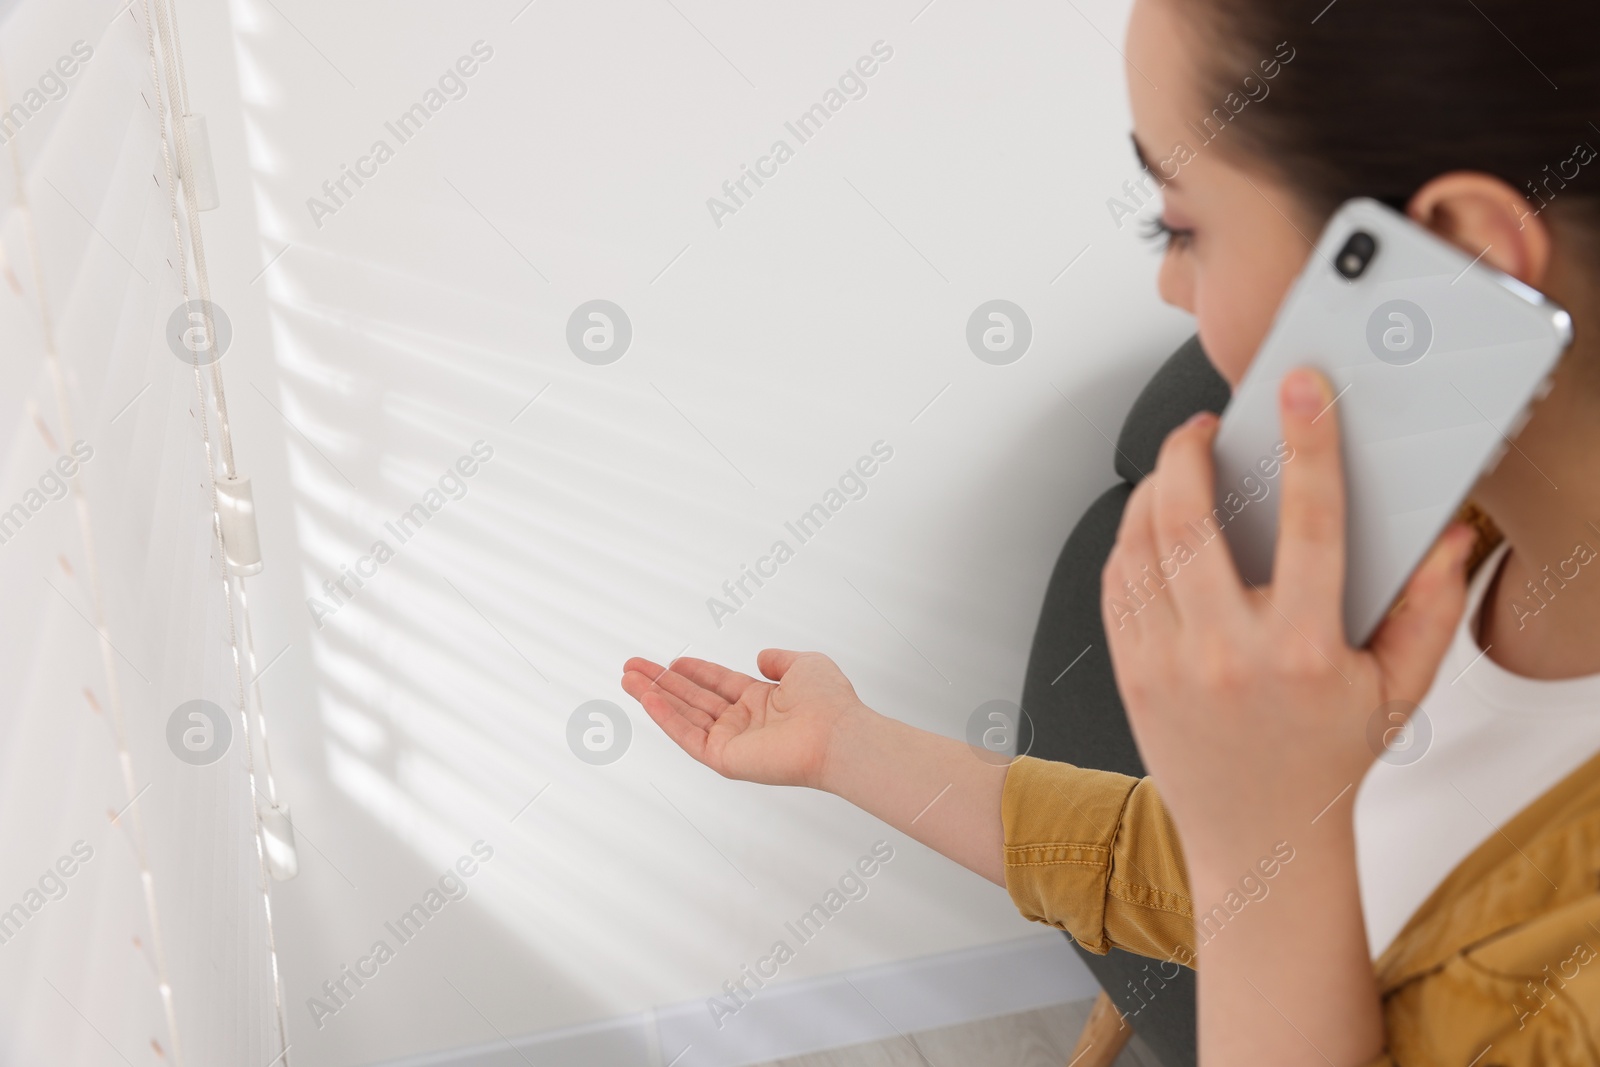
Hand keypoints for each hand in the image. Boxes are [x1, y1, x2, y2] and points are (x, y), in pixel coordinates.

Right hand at [620, 650, 868, 789]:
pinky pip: (688, 737)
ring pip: (684, 717)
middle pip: (693, 700)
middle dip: (661, 683)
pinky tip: (647, 699)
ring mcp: (733, 742)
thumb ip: (780, 660)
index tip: (671, 661)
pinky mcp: (725, 760)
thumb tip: (762, 657)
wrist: (836, 734)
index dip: (694, 672)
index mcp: (762, 701)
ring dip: (654, 698)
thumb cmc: (829, 702)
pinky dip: (666, 719)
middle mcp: (745, 723)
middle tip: (631, 667)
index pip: (718, 684)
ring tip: (627, 678)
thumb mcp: (805, 665)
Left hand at [1101, 367, 1477, 873]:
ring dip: (1153, 488)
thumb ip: (1432, 609)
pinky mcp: (1129, 672)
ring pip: (1139, 543)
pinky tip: (1151, 526)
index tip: (1301, 391)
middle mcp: (1225, 654)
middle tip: (1205, 426)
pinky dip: (1128, 539)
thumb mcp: (1397, 690)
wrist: (1258, 840)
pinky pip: (1115, 582)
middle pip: (1190, 519)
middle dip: (1190, 450)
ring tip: (1178, 469)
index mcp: (1301, 652)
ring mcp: (1166, 664)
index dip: (1307, 444)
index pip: (1308, 522)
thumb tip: (1449, 536)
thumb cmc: (1325, 761)